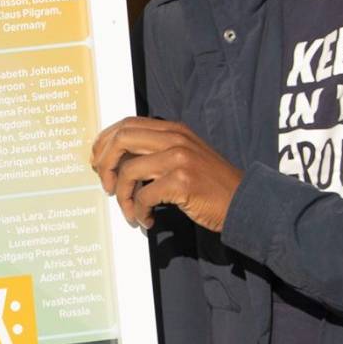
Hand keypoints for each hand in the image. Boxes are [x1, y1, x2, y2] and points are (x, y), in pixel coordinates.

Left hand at [90, 117, 243, 232]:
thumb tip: (119, 160)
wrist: (244, 202)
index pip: (128, 124)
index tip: (98, 160)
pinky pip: (144, 195)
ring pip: (129, 171)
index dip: (106, 141)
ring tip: (130, 211)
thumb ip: (158, 151)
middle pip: (122, 139)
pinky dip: (139, 210)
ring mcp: (179, 158)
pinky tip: (147, 219)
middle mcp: (176, 138)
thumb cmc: (211, 185)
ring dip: (122, 196)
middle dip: (105, 163)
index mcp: (174, 130)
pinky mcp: (182, 181)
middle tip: (105, 184)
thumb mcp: (186, 157)